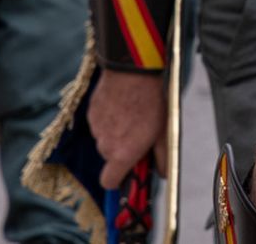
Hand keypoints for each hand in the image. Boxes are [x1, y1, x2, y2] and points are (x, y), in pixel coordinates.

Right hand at [89, 68, 168, 189]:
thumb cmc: (152, 102)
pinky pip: (100, 123)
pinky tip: (122, 104)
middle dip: (122, 150)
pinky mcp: (91, 113)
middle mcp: (104, 146)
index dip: (119, 178)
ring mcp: (95, 129)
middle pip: (110, 158)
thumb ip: (162, 159)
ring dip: (116, 133)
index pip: (109, 183)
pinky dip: (109, 119)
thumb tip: (163, 175)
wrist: (133, 72)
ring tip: (133, 114)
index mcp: (122, 155)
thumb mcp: (164, 132)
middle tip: (140, 133)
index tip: (130, 169)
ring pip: (105, 139)